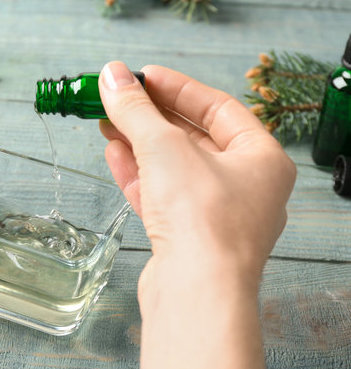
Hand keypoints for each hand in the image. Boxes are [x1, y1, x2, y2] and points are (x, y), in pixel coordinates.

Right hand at [98, 62, 295, 368]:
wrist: (196, 292)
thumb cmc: (202, 218)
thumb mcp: (163, 146)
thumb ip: (136, 109)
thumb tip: (112, 76)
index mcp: (262, 159)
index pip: (219, 108)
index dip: (178, 88)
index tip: (142, 76)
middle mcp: (245, 187)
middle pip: (193, 138)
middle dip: (151, 116)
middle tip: (118, 97)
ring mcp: (215, 216)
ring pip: (173, 168)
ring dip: (139, 143)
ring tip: (107, 121)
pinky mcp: (188, 239)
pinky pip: (162, 195)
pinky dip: (137, 173)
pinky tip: (113, 153)